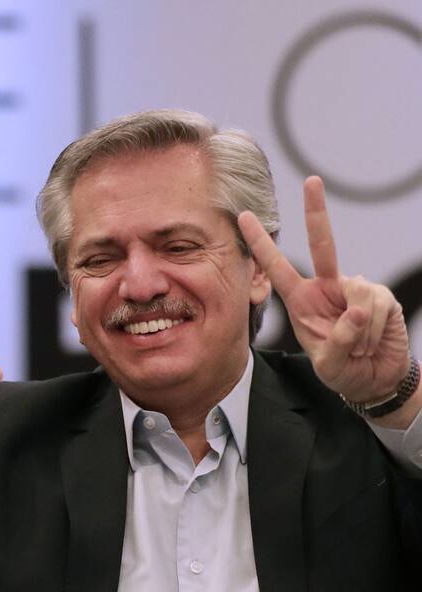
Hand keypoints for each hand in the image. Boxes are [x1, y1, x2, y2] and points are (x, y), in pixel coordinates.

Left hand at [238, 177, 409, 402]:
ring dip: (358, 332)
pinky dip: (374, 330)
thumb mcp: (328, 365)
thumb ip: (337, 343)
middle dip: (316, 211)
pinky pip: (375, 307)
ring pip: (357, 296)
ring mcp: (357, 289)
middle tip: (311, 179)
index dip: (261, 244)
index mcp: (302, 301)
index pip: (277, 268)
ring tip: (357, 347)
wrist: (375, 379)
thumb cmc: (344, 370)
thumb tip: (354, 311)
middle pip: (323, 244)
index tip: (243, 217)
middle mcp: (328, 288)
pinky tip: (373, 340)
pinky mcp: (382, 296)